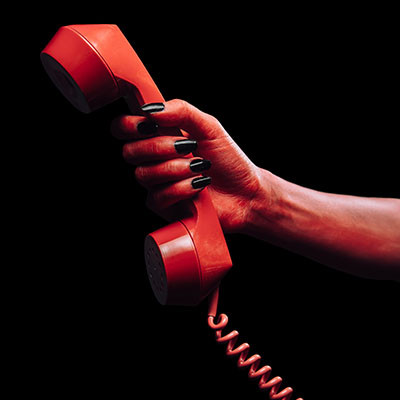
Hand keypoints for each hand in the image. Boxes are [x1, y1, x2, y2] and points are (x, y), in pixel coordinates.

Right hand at [111, 99, 261, 232]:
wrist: (245, 192)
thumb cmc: (228, 160)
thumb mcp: (209, 127)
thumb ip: (181, 111)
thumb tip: (151, 109)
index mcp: (159, 136)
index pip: (123, 128)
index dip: (129, 126)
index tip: (150, 125)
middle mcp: (153, 160)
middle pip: (129, 152)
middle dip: (160, 147)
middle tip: (187, 147)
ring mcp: (157, 184)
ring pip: (144, 175)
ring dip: (175, 168)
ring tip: (199, 167)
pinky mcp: (164, 206)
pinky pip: (159, 196)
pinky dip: (182, 188)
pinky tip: (198, 185)